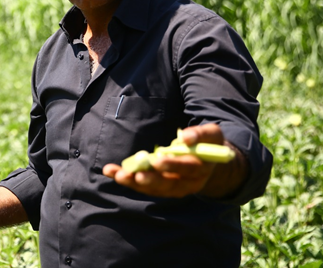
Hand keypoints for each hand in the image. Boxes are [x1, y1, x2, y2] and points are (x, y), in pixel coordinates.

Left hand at [102, 124, 240, 197]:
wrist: (210, 162)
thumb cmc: (208, 143)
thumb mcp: (211, 134)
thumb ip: (200, 134)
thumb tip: (184, 136)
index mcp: (201, 169)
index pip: (187, 168)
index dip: (172, 165)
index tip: (156, 160)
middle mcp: (188, 183)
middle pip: (169, 184)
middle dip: (152, 180)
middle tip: (136, 175)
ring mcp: (173, 187)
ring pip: (154, 188)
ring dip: (134, 183)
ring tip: (118, 175)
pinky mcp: (161, 187)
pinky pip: (143, 185)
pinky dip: (127, 179)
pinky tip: (110, 172)